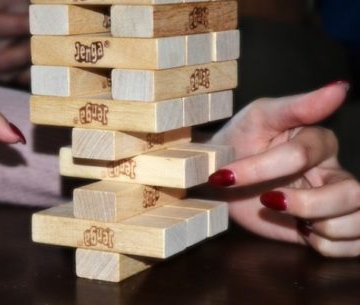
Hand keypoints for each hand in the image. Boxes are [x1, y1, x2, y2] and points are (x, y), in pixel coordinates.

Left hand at [208, 81, 359, 256]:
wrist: (220, 180)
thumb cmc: (236, 143)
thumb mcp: (259, 118)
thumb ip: (299, 106)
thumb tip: (341, 87)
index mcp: (319, 143)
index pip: (301, 156)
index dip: (262, 168)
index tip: (225, 175)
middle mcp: (334, 173)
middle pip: (351, 194)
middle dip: (306, 204)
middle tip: (268, 200)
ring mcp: (333, 203)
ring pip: (359, 222)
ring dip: (322, 229)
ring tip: (294, 218)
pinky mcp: (325, 229)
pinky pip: (351, 248)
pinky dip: (328, 247)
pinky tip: (305, 231)